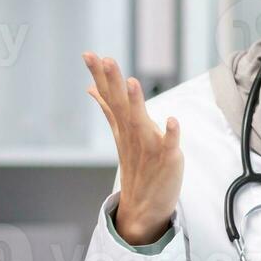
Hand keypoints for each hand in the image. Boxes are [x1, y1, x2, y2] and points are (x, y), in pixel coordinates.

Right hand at [82, 51, 182, 247]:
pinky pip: (169, 145)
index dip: (100, 76)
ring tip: (131, 82)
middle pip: (121, 105)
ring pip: (140, 122)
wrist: (145, 206)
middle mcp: (133, 134)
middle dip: (113, 83)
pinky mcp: (168, 158)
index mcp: (123, 126)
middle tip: (103, 60)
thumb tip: (92, 89)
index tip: (89, 54)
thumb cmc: (138, 165)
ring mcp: (149, 146)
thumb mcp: (121, 134)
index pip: (110, 96)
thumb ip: (109, 109)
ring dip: (136, 103)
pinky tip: (171, 120)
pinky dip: (170, 134)